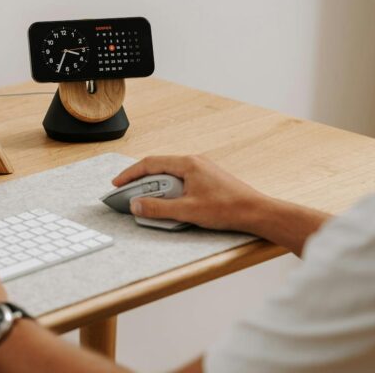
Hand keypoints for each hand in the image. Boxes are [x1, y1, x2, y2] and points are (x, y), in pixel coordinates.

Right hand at [112, 155, 273, 232]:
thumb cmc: (228, 208)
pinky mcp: (208, 180)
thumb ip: (158, 208)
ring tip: (149, 201)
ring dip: (157, 187)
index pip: (150, 163)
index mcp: (188, 164)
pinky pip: (181, 181)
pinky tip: (170, 203)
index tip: (118, 183)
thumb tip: (136, 205)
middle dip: (141, 181)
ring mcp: (202, 170)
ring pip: (170, 175)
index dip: (130, 174)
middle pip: (159, 167)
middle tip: (129, 194)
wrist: (256, 212)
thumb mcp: (187, 211)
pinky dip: (169, 190)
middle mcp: (194, 162)